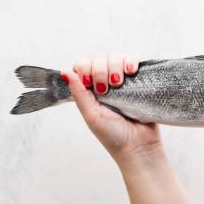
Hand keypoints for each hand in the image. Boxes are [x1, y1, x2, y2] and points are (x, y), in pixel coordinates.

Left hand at [61, 52, 162, 166]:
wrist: (139, 146)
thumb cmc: (114, 137)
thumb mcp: (91, 116)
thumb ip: (79, 93)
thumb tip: (64, 72)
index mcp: (90, 91)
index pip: (83, 65)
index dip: (85, 68)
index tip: (90, 83)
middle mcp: (105, 83)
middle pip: (98, 58)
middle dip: (101, 70)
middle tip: (105, 88)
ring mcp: (123, 81)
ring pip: (115, 57)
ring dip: (116, 66)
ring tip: (120, 83)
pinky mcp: (140, 80)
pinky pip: (133, 61)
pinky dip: (131, 61)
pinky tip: (131, 71)